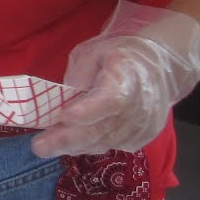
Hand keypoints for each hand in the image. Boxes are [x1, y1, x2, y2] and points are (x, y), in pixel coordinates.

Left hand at [32, 1, 199, 156]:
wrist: (160, 67)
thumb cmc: (119, 56)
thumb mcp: (93, 53)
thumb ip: (79, 74)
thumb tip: (63, 99)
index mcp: (127, 77)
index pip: (111, 100)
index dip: (87, 112)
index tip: (63, 117)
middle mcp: (140, 106)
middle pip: (104, 129)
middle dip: (68, 140)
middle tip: (39, 146)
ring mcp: (145, 124)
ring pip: (106, 142)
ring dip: (76, 146)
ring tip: (48, 146)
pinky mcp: (145, 136)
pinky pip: (115, 147)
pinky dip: (91, 146)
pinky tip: (73, 144)